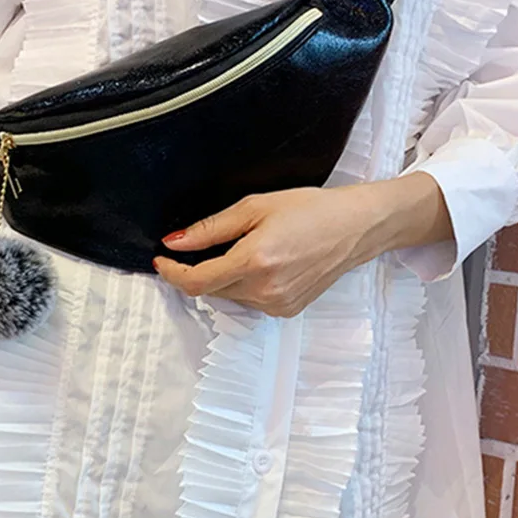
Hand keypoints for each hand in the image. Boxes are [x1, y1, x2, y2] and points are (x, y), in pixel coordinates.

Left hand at [154, 173, 452, 317]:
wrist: (355, 228)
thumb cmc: (309, 208)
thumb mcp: (255, 207)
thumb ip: (211, 228)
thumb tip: (175, 241)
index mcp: (254, 262)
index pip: (196, 281)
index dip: (172, 272)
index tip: (161, 257)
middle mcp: (264, 290)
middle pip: (210, 289)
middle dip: (197, 269)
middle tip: (205, 242)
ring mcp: (277, 305)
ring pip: (228, 296)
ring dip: (221, 276)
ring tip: (246, 246)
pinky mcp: (286, 310)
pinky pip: (249, 300)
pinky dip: (242, 284)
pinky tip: (261, 261)